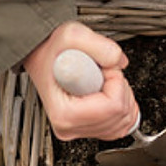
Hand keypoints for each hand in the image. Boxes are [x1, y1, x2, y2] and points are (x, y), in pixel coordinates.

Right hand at [22, 21, 138, 140]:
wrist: (40, 55)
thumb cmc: (52, 50)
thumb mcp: (72, 35)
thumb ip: (100, 46)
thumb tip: (118, 61)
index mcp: (65, 112)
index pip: (114, 106)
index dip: (115, 80)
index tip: (103, 68)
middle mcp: (69, 127)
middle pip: (121, 115)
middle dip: (120, 88)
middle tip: (102, 72)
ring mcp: (78, 130)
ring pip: (125, 122)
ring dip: (123, 96)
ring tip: (103, 80)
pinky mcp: (86, 129)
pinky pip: (121, 127)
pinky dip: (123, 108)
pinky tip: (110, 93)